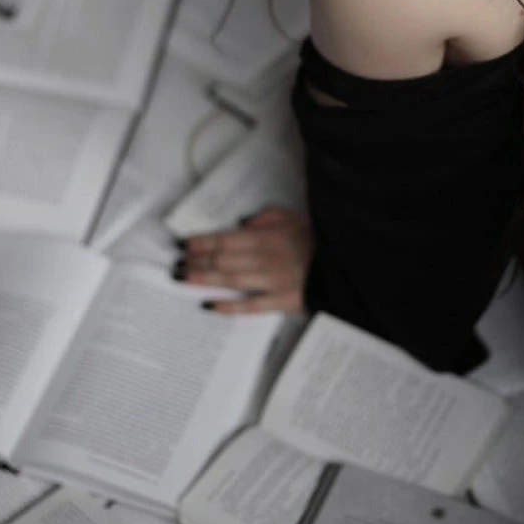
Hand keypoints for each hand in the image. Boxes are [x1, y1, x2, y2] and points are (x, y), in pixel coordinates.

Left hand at [176, 206, 312, 313]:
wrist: (346, 267)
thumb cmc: (320, 240)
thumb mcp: (295, 217)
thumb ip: (268, 217)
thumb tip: (242, 224)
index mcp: (270, 237)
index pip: (227, 239)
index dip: (202, 242)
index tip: (183, 244)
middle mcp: (267, 259)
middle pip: (224, 260)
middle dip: (197, 261)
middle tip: (176, 264)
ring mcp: (273, 282)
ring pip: (231, 280)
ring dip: (205, 279)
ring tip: (184, 278)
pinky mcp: (282, 302)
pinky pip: (250, 307)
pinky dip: (229, 307)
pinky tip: (209, 305)